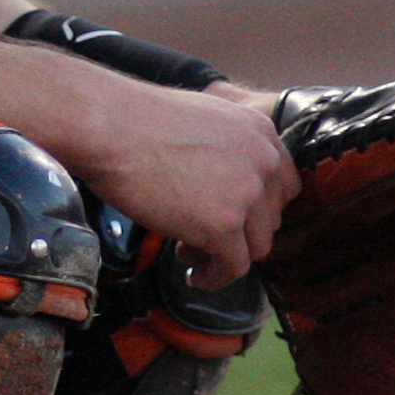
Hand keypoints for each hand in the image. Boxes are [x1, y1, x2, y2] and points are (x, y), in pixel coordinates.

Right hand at [82, 79, 299, 290]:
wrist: (111, 127)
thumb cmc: (136, 120)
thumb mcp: (201, 117)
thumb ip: (225, 146)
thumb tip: (219, 180)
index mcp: (260, 131)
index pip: (283, 184)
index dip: (259, 209)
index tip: (237, 219)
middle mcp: (263, 162)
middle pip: (271, 218)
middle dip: (240, 232)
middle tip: (205, 235)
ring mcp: (247, 194)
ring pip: (256, 247)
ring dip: (226, 256)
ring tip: (192, 253)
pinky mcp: (223, 225)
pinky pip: (233, 267)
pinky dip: (215, 277)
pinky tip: (195, 276)